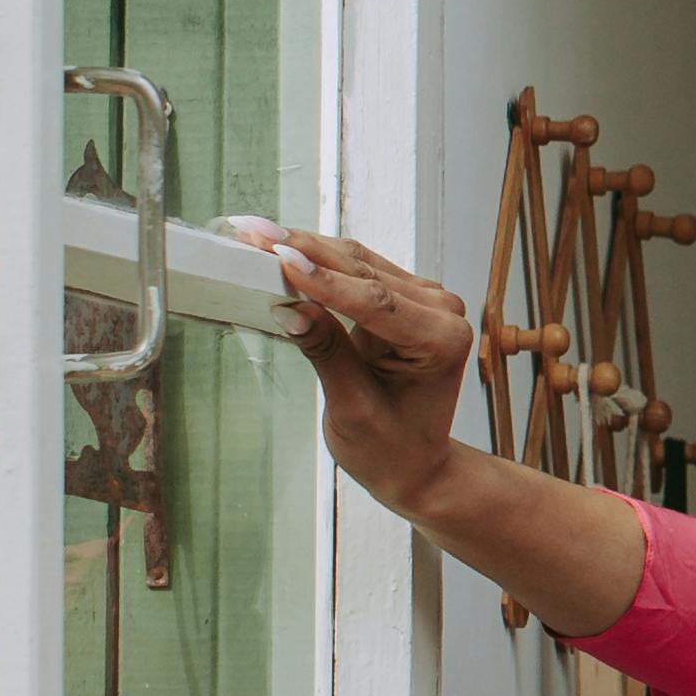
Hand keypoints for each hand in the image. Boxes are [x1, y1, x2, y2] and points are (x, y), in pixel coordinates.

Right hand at [237, 224, 477, 521]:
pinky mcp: (403, 296)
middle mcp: (442, 311)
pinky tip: (281, 248)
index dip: (324, 281)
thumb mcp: (352, 409)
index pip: (376, 303)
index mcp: (442, 341)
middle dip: (305, 251)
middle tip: (253, 233)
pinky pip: (357, 269)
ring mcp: (425, 299)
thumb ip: (326, 353)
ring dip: (305, 247)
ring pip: (357, 262)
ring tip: (256, 234)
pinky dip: (317, 260)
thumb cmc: (391, 449)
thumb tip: (291, 307)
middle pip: (364, 272)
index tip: (281, 259)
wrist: (414, 462)